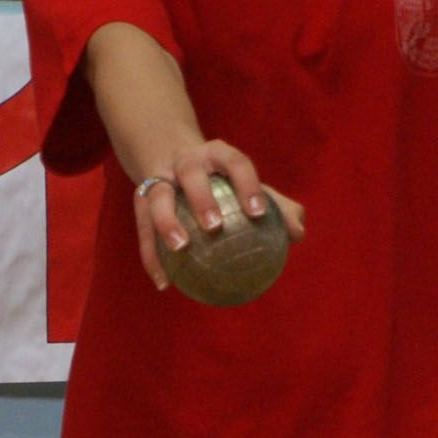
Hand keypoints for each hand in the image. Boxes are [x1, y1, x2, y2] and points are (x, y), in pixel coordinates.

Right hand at [132, 140, 305, 291]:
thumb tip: (297, 233)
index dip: (247, 184)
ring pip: (158, 196)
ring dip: (166, 221)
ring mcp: (160, 177)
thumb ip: (277, 206)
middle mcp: (187, 161)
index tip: (258, 212)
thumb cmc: (222, 178)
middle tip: (214, 227)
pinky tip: (164, 283)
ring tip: (179, 248)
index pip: (235, 162)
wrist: (170, 153)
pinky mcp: (140, 198)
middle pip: (192, 174)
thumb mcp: (247, 184)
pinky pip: (143, 229)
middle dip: (202, 198)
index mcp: (218, 154)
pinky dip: (151, 256)